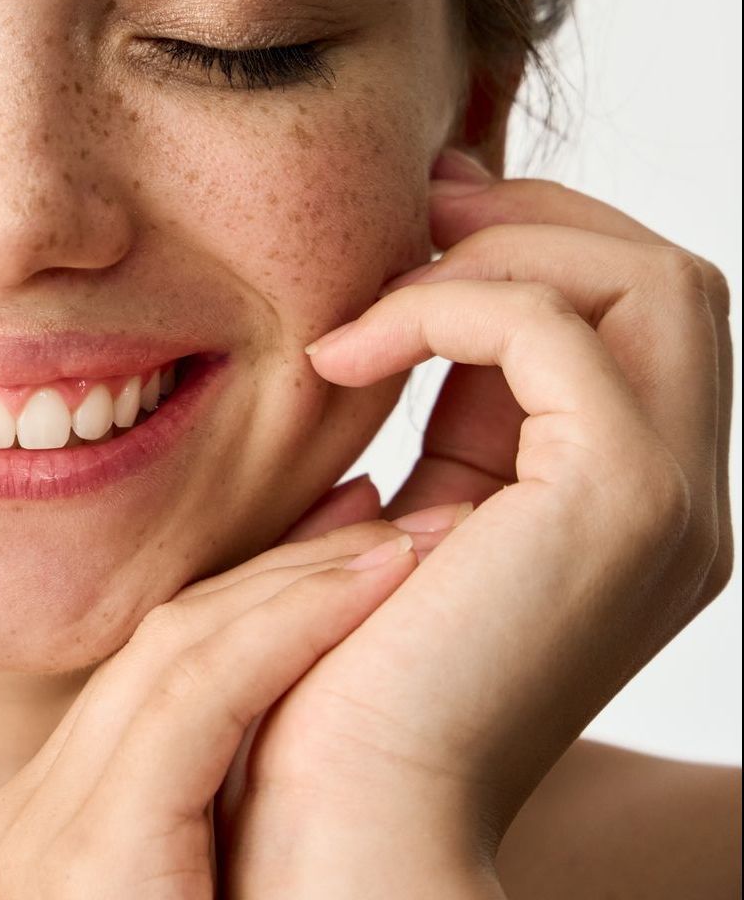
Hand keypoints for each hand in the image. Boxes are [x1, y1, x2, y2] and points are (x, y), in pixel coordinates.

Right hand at [0, 507, 464, 898]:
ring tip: (402, 543)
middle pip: (164, 650)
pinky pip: (193, 707)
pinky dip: (288, 629)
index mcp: (55, 822)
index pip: (163, 666)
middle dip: (286, 569)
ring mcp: (34, 850)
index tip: (355, 528)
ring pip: (175, 659)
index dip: (264, 583)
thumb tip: (306, 632)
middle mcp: (21, 829)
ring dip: (299, 587)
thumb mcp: (242, 854)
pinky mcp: (77, 871)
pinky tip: (379, 583)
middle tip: (388, 510)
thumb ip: (230, 763)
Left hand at [221, 147, 732, 892]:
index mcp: (632, 499)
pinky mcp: (615, 504)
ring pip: (643, 282)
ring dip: (493, 256)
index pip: (637, 314)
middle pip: (664, 280)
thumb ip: (448, 409)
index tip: (427, 215)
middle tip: (417, 211)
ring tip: (372, 301)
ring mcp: (665, 503)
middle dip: (535, 220)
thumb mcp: (422, 508)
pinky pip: (551, 332)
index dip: (538, 238)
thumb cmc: (353, 664)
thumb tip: (420, 293)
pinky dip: (440, 309)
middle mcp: (679, 500)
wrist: (349, 808)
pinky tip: (342, 357)